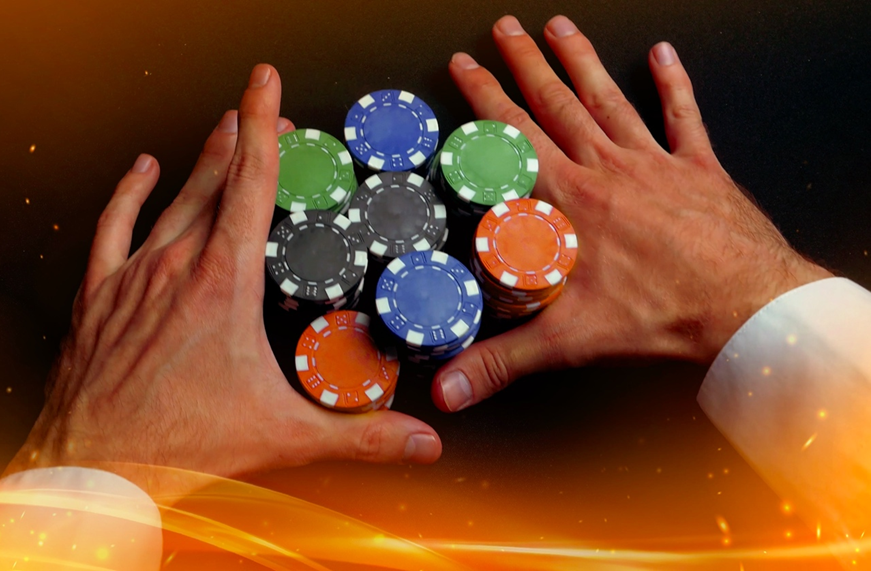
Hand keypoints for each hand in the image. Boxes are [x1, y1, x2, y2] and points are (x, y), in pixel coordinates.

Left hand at [7, 65, 440, 481]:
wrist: (95, 469)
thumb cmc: (180, 447)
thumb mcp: (285, 437)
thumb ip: (362, 436)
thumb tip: (424, 442)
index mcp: (224, 283)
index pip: (252, 184)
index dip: (264, 126)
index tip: (266, 84)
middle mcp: (176, 266)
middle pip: (217, 180)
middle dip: (246, 139)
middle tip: (267, 115)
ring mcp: (133, 275)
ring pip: (173, 197)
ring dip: (201, 159)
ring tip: (222, 129)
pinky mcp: (100, 293)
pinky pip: (114, 224)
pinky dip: (130, 192)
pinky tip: (143, 169)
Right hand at [432, 16, 831, 411]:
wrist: (746, 310)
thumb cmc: (661, 315)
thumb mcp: (566, 340)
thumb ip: (500, 362)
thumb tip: (448, 390)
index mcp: (572, 200)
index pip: (515, 136)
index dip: (485, 98)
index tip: (465, 67)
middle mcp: (609, 169)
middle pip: (557, 103)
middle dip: (524, 63)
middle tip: (504, 30)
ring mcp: (656, 163)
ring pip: (608, 98)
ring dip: (581, 60)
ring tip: (559, 28)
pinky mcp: (700, 168)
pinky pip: (683, 116)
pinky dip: (673, 84)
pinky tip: (664, 56)